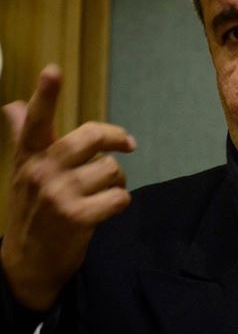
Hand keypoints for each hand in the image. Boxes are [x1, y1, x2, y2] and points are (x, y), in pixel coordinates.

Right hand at [1, 64, 135, 310]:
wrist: (27, 263)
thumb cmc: (32, 209)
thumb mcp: (23, 171)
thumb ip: (24, 135)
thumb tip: (14, 104)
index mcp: (30, 156)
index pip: (36, 121)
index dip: (46, 95)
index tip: (53, 70)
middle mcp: (42, 171)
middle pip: (93, 137)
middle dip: (116, 139)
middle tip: (127, 145)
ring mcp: (60, 194)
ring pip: (112, 169)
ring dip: (116, 181)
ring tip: (101, 192)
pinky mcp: (78, 217)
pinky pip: (120, 197)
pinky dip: (120, 203)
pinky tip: (105, 210)